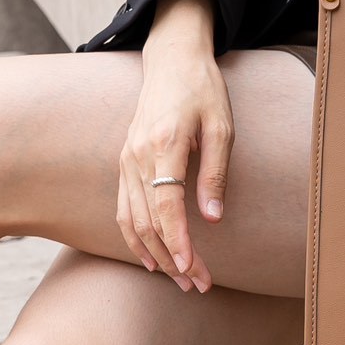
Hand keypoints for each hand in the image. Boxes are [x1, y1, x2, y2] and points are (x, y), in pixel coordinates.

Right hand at [118, 0, 232, 291]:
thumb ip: (216, 173)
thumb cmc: (203, 90)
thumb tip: (214, 219)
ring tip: (179, 279)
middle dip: (172, 258)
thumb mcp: (221, 126)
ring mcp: (126, 159)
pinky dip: (133, 237)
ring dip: (154, 254)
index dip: (178, 241)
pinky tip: (151, 257)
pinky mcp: (124, 162)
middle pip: (148, 220)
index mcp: (164, 144)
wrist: (172, 60)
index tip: (192, 268)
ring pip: (132, 220)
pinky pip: (123, 208)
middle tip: (196, 284)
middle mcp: (138, 155)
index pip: (167, 205)